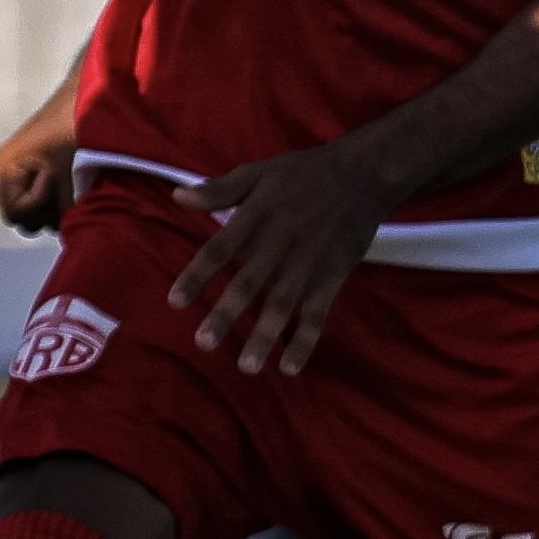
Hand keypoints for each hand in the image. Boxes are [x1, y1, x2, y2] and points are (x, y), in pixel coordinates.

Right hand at [0, 109, 77, 234]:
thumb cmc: (77, 128)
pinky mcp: (41, 169)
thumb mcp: (70, 171)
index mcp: (6, 168)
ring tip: (75, 181)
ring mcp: (24, 171)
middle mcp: (9, 172)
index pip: (15, 214)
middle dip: (47, 212)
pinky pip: (46, 198)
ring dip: (57, 206)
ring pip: (36, 211)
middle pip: (23, 218)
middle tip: (68, 185)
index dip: (38, 205)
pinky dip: (62, 197)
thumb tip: (67, 229)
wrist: (92, 93)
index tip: (54, 178)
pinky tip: (77, 181)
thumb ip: (64, 204)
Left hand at [169, 138, 398, 376]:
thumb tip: (178, 196)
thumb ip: (219, 190)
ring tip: (246, 366)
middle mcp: (280, 243)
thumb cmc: (303, 173)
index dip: (197, 276)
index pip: (219, 249)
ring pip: (283, 304)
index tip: (174, 302)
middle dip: (226, 314)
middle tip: (203, 343)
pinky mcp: (333, 275)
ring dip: (265, 336)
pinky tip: (289, 366)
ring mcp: (308, 262)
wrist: (364, 174)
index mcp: (256, 217)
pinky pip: (318, 312)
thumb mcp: (258, 172)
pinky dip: (306, 340)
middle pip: (249, 282)